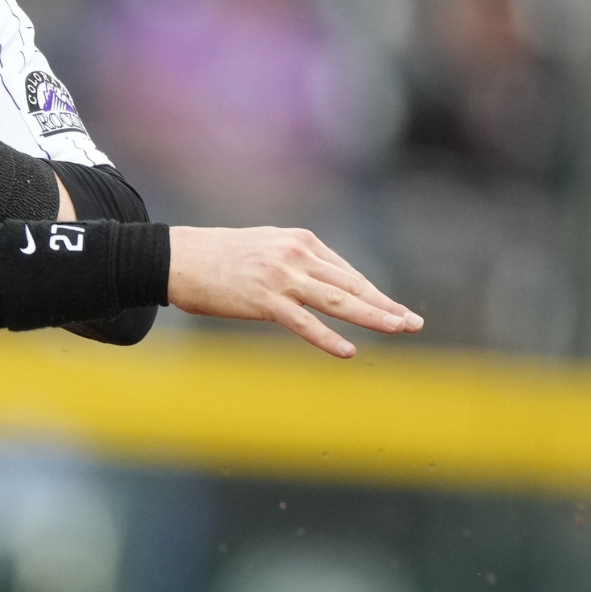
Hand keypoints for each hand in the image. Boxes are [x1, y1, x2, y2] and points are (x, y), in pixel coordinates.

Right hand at [167, 226, 420, 357]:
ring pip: (338, 301)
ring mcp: (282, 277)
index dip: (374, 294)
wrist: (177, 258)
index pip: (347, 272)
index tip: (395, 309)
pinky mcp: (264, 300)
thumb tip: (316, 282)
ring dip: (373, 317)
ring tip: (399, 329)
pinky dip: (328, 338)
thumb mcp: (264, 247)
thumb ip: (294, 262)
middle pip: (352, 284)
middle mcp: (297, 255)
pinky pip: (304, 323)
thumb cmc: (216, 257)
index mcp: (301, 240)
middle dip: (386, 305)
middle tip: (414, 322)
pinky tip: (348, 351)